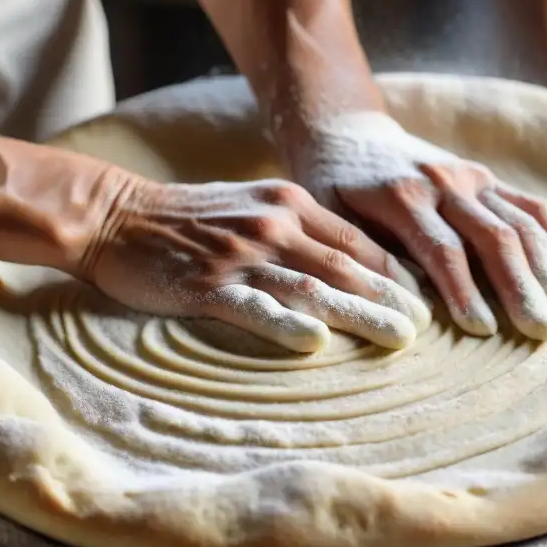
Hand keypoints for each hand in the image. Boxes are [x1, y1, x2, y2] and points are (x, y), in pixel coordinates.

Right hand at [82, 176, 430, 352]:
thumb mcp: (252, 206)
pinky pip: (254, 307)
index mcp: (289, 204)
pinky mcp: (206, 285)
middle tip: (428, 326)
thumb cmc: (189, 218)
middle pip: (346, 265)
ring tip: (396, 338)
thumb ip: (298, 228)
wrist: (118, 215)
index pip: (358, 241)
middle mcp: (272, 225)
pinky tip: (316, 343)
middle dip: (391, 297)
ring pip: (312, 287)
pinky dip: (287, 324)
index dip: (395, 273)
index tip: (424, 300)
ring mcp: (240, 255)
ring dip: (359, 314)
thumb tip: (347, 263)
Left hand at [283, 112, 546, 339]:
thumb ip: (363, 255)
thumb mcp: (330, 218)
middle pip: (493, 238)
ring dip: (546, 266)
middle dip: (520, 287)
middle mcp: (443, 183)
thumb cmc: (332, 189)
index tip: (483, 330)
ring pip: (518, 221)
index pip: (442, 250)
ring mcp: (468, 176)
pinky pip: (526, 202)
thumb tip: (398, 305)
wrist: (345, 132)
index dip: (464, 291)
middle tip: (542, 332)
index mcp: (402, 197)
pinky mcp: (483, 176)